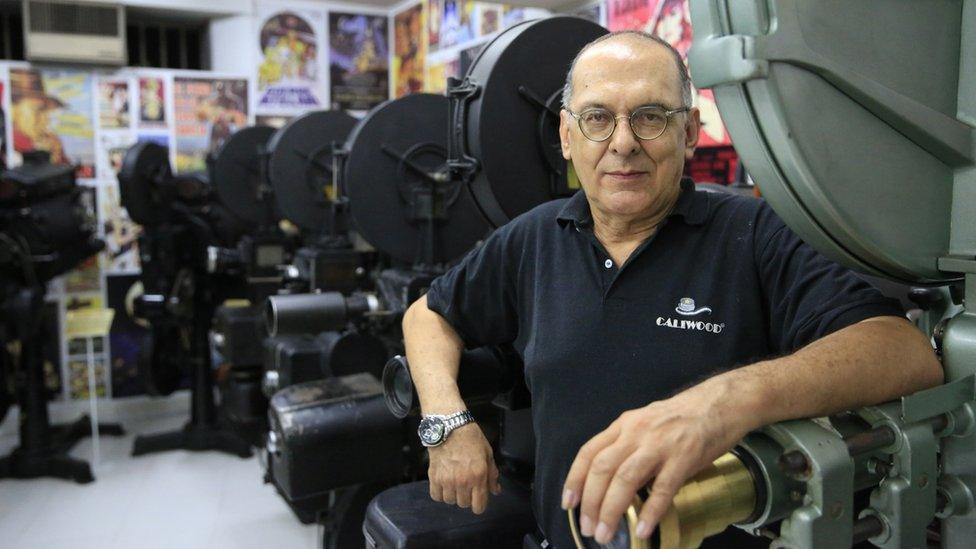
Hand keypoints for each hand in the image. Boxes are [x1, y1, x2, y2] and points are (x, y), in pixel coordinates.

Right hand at [427, 423, 501, 513]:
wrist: (449, 426)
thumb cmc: (471, 438)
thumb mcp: (488, 454)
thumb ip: (492, 475)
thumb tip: (495, 491)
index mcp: (478, 476)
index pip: (478, 506)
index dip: (479, 505)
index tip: (478, 500)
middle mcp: (462, 481)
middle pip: (463, 504)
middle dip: (467, 497)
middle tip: (466, 485)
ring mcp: (447, 480)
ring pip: (450, 501)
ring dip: (453, 494)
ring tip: (454, 482)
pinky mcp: (434, 477)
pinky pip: (436, 496)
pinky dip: (440, 492)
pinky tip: (443, 484)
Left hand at [561, 378, 754, 543]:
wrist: (720, 403)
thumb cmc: (682, 416)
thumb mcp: (645, 422)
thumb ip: (626, 445)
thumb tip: (609, 479)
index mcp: (624, 425)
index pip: (589, 452)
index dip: (574, 479)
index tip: (568, 503)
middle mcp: (636, 433)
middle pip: (602, 469)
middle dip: (590, 502)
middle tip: (587, 527)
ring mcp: (659, 445)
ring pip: (625, 479)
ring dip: (611, 510)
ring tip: (605, 533)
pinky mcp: (684, 458)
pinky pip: (662, 489)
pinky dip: (650, 511)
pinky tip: (643, 529)